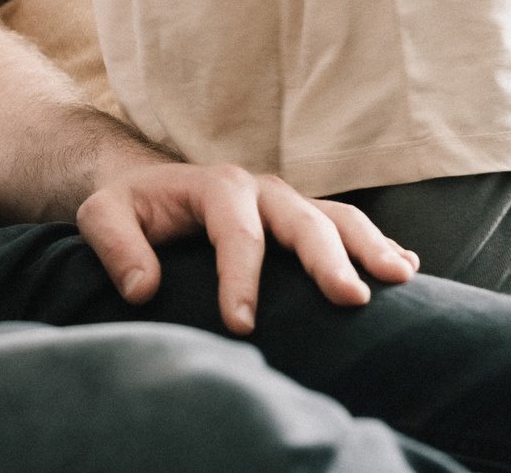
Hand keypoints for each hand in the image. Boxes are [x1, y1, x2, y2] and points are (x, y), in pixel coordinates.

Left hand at [76, 160, 418, 333]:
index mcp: (215, 186)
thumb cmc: (129, 206)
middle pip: (301, 221)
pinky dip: (378, 242)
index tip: (241, 325)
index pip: (236, 233)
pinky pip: (346, 225)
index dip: (240, 279)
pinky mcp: (302, 219)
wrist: (149, 187)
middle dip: (327, 259)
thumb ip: (115, 245)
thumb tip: (143, 287)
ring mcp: (287, 203)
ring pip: (336, 218)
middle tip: (351, 299)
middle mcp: (260, 189)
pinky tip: (408, 267)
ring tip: (400, 278)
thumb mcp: (102, 216)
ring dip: (371, 246)